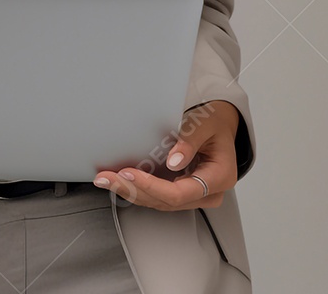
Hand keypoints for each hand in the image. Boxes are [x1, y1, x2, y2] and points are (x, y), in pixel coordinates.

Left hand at [92, 100, 239, 210]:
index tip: (129, 173)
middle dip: (134, 190)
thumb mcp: (205, 124)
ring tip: (106, 179)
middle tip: (108, 177)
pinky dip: (137, 189)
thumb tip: (174, 162)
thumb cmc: (215, 124)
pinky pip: (158, 196)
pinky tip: (118, 182)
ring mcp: (194, 196)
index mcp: (219, 177)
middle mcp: (208, 193)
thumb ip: (190, 141)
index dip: (152, 186)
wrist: (220, 125)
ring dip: (131, 191)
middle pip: (166, 201)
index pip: (181, 193)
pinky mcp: (181, 192)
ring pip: (159, 202)